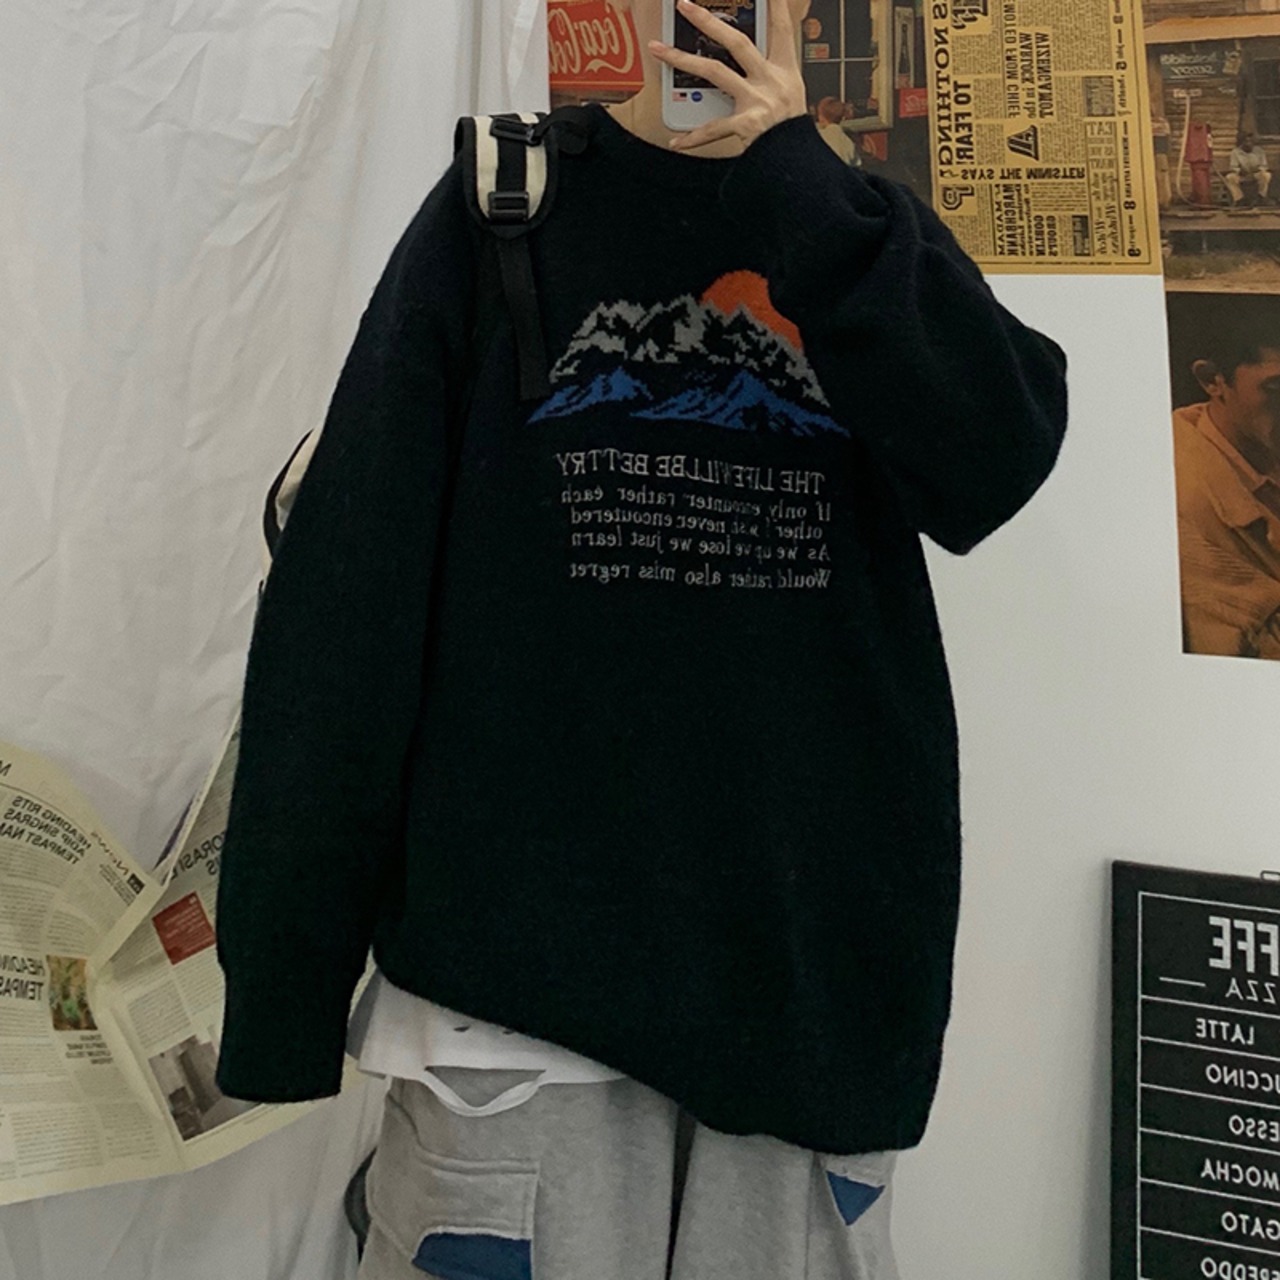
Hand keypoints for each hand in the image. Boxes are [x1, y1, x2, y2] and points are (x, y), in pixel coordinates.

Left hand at [649, 0, 808, 150]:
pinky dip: (694, 138)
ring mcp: (756, 100)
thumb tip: (740, 62)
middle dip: (709, 21)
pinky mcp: (745, 125)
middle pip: (736, 42)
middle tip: (684, 5)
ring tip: (658, 49)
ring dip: (682, 59)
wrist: (796, 161)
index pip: (781, 29)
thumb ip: (768, 75)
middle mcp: (770, 80)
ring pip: (714, 72)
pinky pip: (713, 129)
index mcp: (785, 70)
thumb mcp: (791, 94)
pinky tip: (677, 141)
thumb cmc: (790, 131)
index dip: (775, 6)